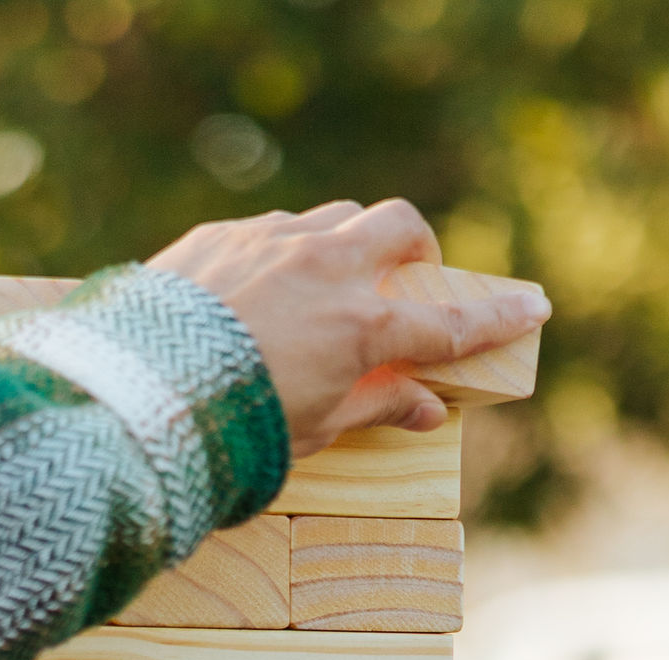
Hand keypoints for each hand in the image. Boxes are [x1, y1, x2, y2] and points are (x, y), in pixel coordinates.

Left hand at [149, 201, 548, 454]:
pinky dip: (283, 256)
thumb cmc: (231, 430)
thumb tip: (426, 410)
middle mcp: (325, 271)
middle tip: (407, 281)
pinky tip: (259, 297)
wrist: (136, 398)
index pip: (448, 324)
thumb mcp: (312, 434)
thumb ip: (373, 410)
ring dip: (349, 244)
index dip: (494, 319)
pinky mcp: (221, 235)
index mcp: (360, 329)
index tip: (532, 308)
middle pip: (398, 228)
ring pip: (336, 217)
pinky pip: (271, 230)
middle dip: (415, 250)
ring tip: (329, 288)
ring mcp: (272, 244)